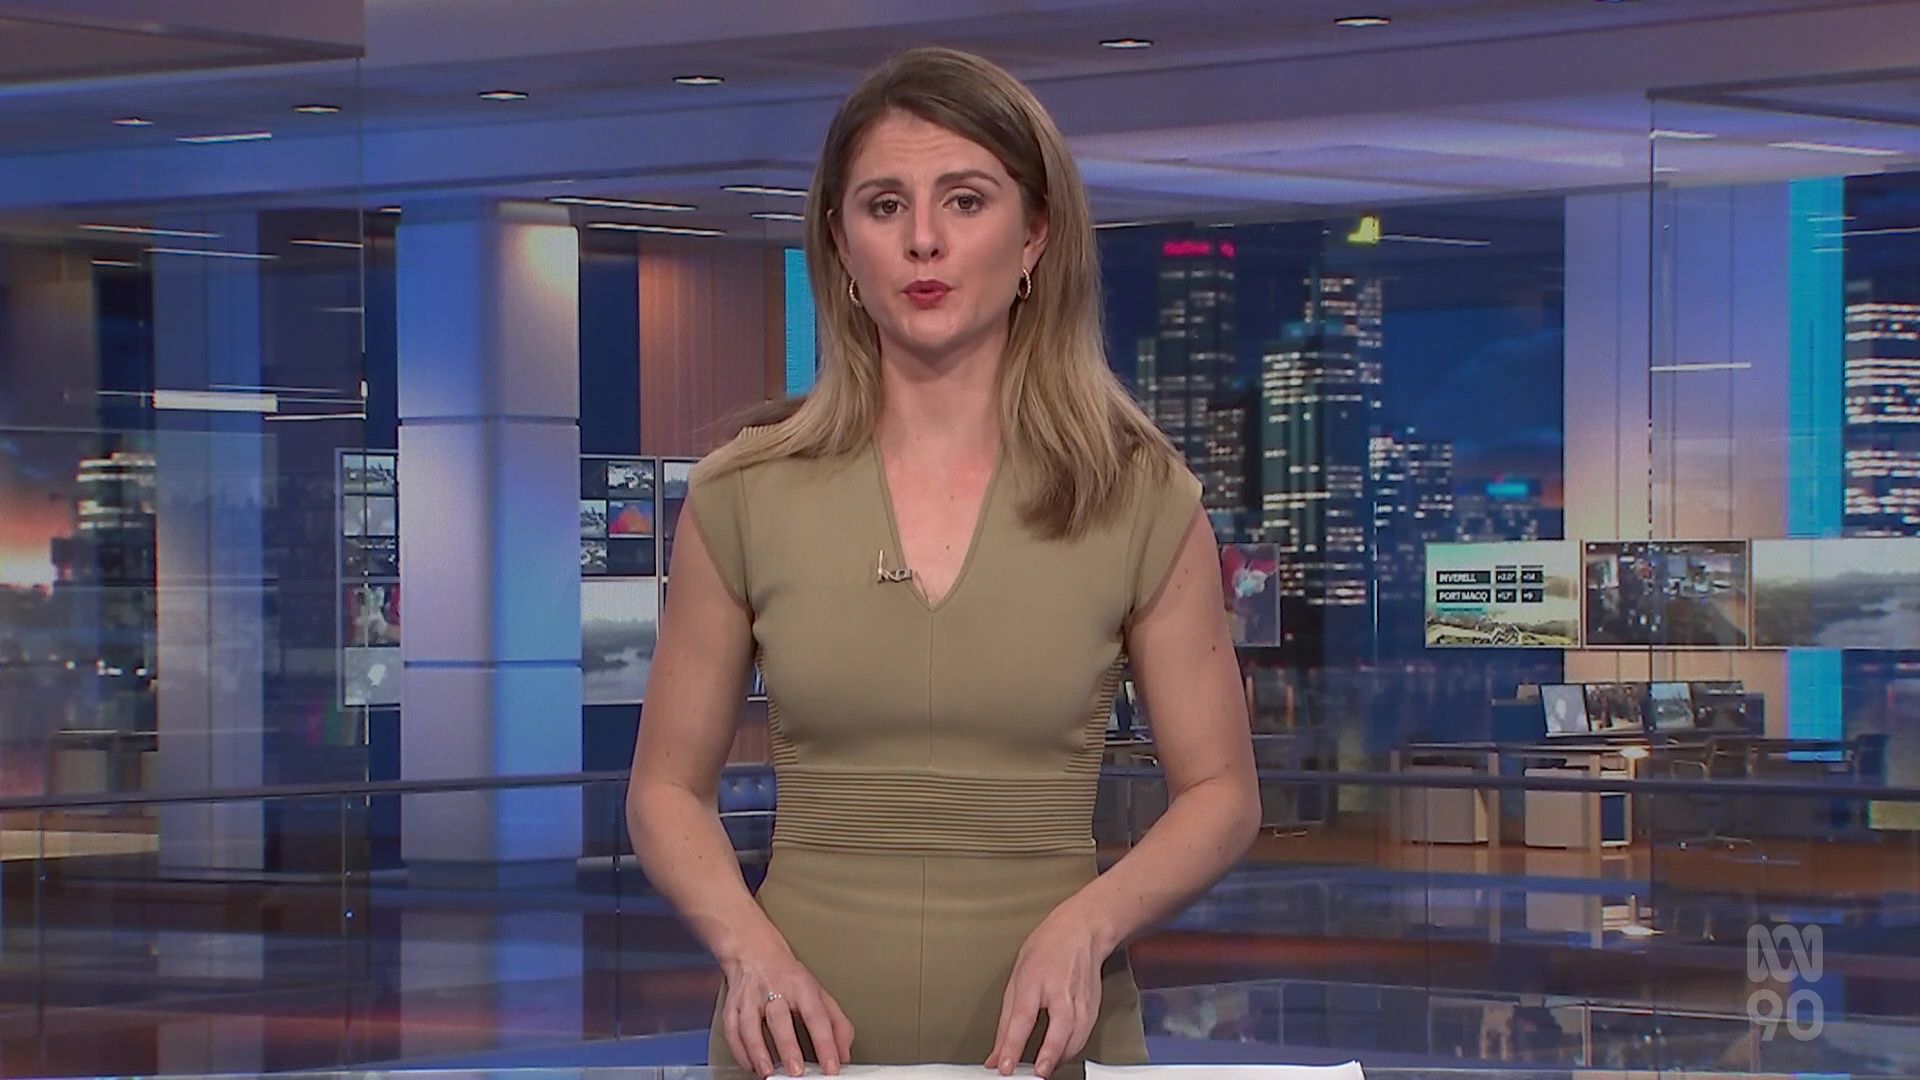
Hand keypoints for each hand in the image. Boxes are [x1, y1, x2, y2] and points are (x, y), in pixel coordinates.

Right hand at [721, 936, 854, 1077]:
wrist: (754, 951)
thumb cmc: (788, 976)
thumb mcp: (819, 992)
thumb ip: (836, 1023)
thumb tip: (844, 1052)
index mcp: (801, 986)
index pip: (816, 1016)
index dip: (825, 1043)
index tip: (831, 1066)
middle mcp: (774, 989)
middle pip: (779, 1019)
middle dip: (788, 1048)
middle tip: (796, 1072)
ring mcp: (750, 997)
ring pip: (750, 1025)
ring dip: (758, 1051)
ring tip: (768, 1072)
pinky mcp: (732, 1005)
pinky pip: (732, 1030)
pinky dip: (739, 1050)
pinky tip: (750, 1064)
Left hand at [985, 904, 1108, 1077]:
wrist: (1081, 931)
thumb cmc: (1046, 949)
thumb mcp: (1016, 978)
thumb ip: (1006, 1021)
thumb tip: (996, 1054)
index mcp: (1034, 981)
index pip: (1022, 1018)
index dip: (1013, 1045)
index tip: (1005, 1066)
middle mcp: (1061, 991)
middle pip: (1058, 1030)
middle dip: (1048, 1056)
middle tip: (1034, 1075)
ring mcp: (1081, 1000)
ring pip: (1075, 1038)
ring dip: (1058, 1059)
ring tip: (1042, 1070)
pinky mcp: (1094, 1008)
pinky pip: (1083, 1037)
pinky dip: (1070, 1051)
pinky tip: (1057, 1058)